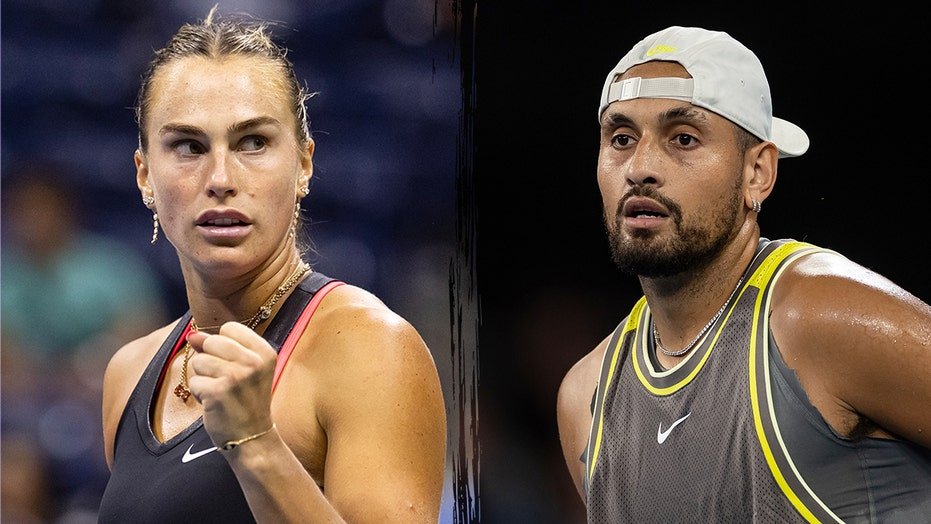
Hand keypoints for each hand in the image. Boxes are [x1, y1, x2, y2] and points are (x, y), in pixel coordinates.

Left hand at [186, 322, 276, 447]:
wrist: (252, 437)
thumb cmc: (247, 400)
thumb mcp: (244, 369)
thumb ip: (220, 347)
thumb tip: (193, 335)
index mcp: (265, 352)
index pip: (230, 328)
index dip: (223, 344)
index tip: (234, 363)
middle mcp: (253, 362)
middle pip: (212, 341)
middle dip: (210, 360)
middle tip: (226, 381)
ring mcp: (236, 376)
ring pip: (199, 361)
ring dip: (204, 378)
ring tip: (220, 392)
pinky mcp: (218, 392)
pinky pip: (194, 381)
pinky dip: (199, 393)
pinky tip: (214, 403)